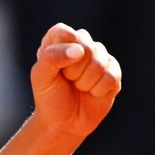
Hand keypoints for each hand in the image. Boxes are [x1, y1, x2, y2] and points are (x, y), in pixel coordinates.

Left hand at [29, 23, 121, 137]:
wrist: (64, 123)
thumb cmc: (50, 96)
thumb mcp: (41, 77)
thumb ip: (52, 57)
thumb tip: (80, 50)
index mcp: (59, 42)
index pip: (63, 31)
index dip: (64, 42)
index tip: (60, 61)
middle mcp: (81, 46)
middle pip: (85, 46)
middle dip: (73, 70)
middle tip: (67, 80)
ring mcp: (100, 59)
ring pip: (99, 63)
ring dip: (85, 82)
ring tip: (78, 87)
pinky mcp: (113, 74)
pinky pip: (110, 77)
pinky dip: (97, 90)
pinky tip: (92, 93)